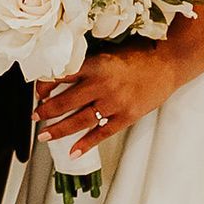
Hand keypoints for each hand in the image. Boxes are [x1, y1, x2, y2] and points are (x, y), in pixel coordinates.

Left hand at [35, 44, 178, 161]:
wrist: (168, 63)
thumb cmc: (140, 54)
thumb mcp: (110, 51)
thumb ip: (88, 63)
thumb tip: (61, 74)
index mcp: (96, 65)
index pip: (61, 76)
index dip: (45, 85)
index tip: (38, 91)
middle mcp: (103, 85)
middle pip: (65, 102)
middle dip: (46, 111)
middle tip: (35, 116)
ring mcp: (115, 103)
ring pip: (79, 120)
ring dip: (59, 130)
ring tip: (45, 135)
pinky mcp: (126, 116)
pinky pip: (101, 133)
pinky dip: (86, 144)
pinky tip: (73, 152)